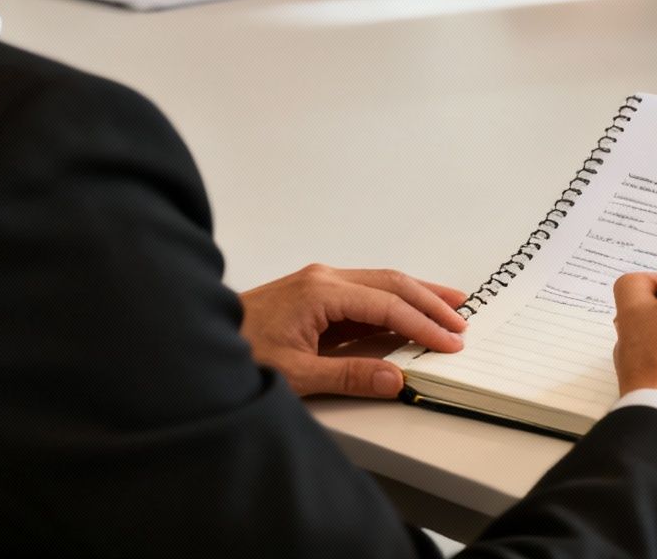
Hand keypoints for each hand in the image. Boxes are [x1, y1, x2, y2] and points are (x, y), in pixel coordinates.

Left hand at [238, 264, 468, 398]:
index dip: (423, 326)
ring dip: (417, 296)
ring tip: (451, 306)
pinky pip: (365, 292)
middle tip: (462, 321)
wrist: (194, 342)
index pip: (387, 306)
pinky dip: (394, 301)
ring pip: (382, 282)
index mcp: (320, 292)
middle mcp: (323, 278)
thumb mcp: (296, 374)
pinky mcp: (314, 293)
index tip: (449, 342)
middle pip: (392, 283)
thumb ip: (350, 376)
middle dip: (430, 302)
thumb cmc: (236, 353)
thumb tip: (396, 378)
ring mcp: (318, 282)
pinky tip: (409, 312)